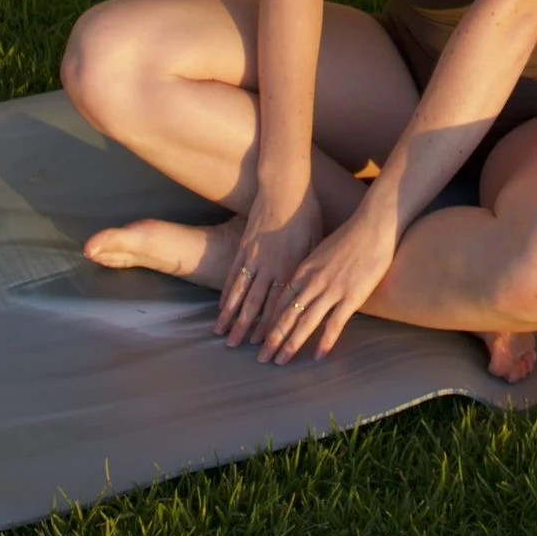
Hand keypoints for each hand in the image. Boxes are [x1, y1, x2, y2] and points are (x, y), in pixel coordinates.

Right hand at [213, 185, 321, 348]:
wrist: (284, 187)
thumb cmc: (306, 214)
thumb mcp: (315, 243)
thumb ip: (308, 269)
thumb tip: (308, 292)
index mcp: (290, 267)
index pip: (279, 304)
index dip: (271, 326)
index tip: (265, 345)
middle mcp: (269, 266)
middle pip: (254, 304)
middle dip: (245, 329)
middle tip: (236, 348)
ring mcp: (253, 257)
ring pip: (239, 293)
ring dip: (230, 316)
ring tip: (222, 334)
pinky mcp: (243, 247)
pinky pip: (233, 275)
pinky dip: (226, 293)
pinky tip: (221, 307)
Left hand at [261, 207, 396, 363]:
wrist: (375, 224)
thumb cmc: (351, 235)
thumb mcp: (321, 249)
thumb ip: (310, 268)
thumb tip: (301, 282)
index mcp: (303, 269)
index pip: (279, 301)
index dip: (267, 321)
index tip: (258, 337)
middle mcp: (313, 281)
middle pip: (286, 314)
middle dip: (272, 338)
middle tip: (261, 358)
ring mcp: (332, 289)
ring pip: (305, 322)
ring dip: (290, 344)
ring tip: (280, 362)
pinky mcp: (352, 296)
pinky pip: (334, 323)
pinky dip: (325, 341)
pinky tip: (318, 356)